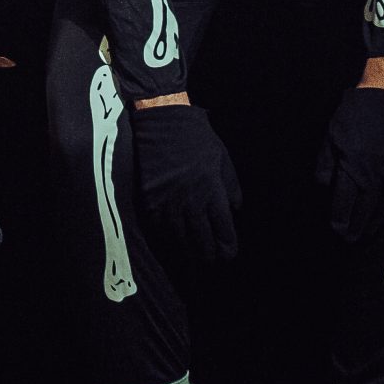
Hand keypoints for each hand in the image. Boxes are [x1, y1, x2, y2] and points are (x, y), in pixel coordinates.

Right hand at [131, 102, 240, 262]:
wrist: (163, 123)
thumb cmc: (198, 140)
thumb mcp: (224, 162)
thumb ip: (231, 189)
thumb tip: (233, 210)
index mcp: (213, 194)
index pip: (224, 234)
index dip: (228, 248)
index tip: (228, 252)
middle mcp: (190, 203)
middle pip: (202, 244)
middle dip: (209, 256)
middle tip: (212, 260)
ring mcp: (168, 203)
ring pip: (179, 241)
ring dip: (188, 252)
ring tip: (194, 258)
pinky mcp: (149, 200)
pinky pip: (159, 229)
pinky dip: (168, 239)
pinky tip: (173, 242)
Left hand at [316, 84, 383, 242]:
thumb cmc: (354, 114)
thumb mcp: (330, 137)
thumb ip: (325, 165)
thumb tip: (324, 186)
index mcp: (354, 168)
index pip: (345, 204)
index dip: (339, 220)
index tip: (335, 229)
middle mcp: (376, 176)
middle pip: (365, 212)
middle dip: (356, 228)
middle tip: (349, 238)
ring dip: (376, 224)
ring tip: (367, 233)